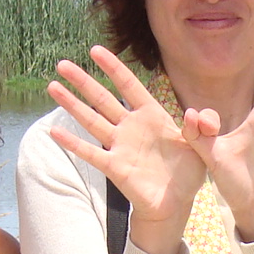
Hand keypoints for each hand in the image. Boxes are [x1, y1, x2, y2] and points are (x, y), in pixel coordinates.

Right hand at [47, 47, 206, 222]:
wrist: (176, 203)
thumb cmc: (188, 172)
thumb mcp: (202, 144)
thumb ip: (202, 126)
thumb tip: (196, 114)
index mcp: (152, 116)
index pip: (129, 86)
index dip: (113, 67)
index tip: (95, 50)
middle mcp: (131, 127)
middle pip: (102, 99)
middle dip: (83, 81)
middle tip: (62, 64)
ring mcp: (120, 146)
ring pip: (91, 120)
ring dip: (72, 104)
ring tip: (52, 86)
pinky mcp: (115, 167)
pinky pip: (91, 152)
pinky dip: (73, 143)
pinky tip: (55, 132)